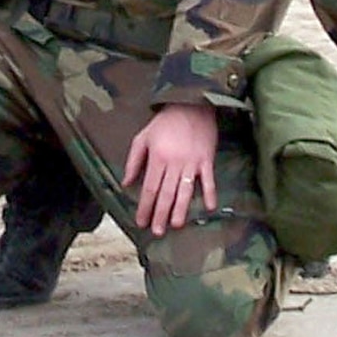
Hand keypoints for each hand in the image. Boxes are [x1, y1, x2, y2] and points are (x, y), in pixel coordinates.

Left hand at [123, 103, 218, 236]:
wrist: (191, 104)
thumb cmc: (165, 122)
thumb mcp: (143, 137)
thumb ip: (133, 160)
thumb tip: (126, 183)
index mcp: (157, 157)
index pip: (150, 188)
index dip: (145, 207)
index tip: (141, 221)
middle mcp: (174, 162)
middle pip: (166, 194)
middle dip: (160, 214)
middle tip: (157, 232)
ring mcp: (192, 162)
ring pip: (185, 191)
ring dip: (180, 209)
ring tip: (176, 225)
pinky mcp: (206, 160)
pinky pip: (208, 180)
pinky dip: (210, 193)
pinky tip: (209, 208)